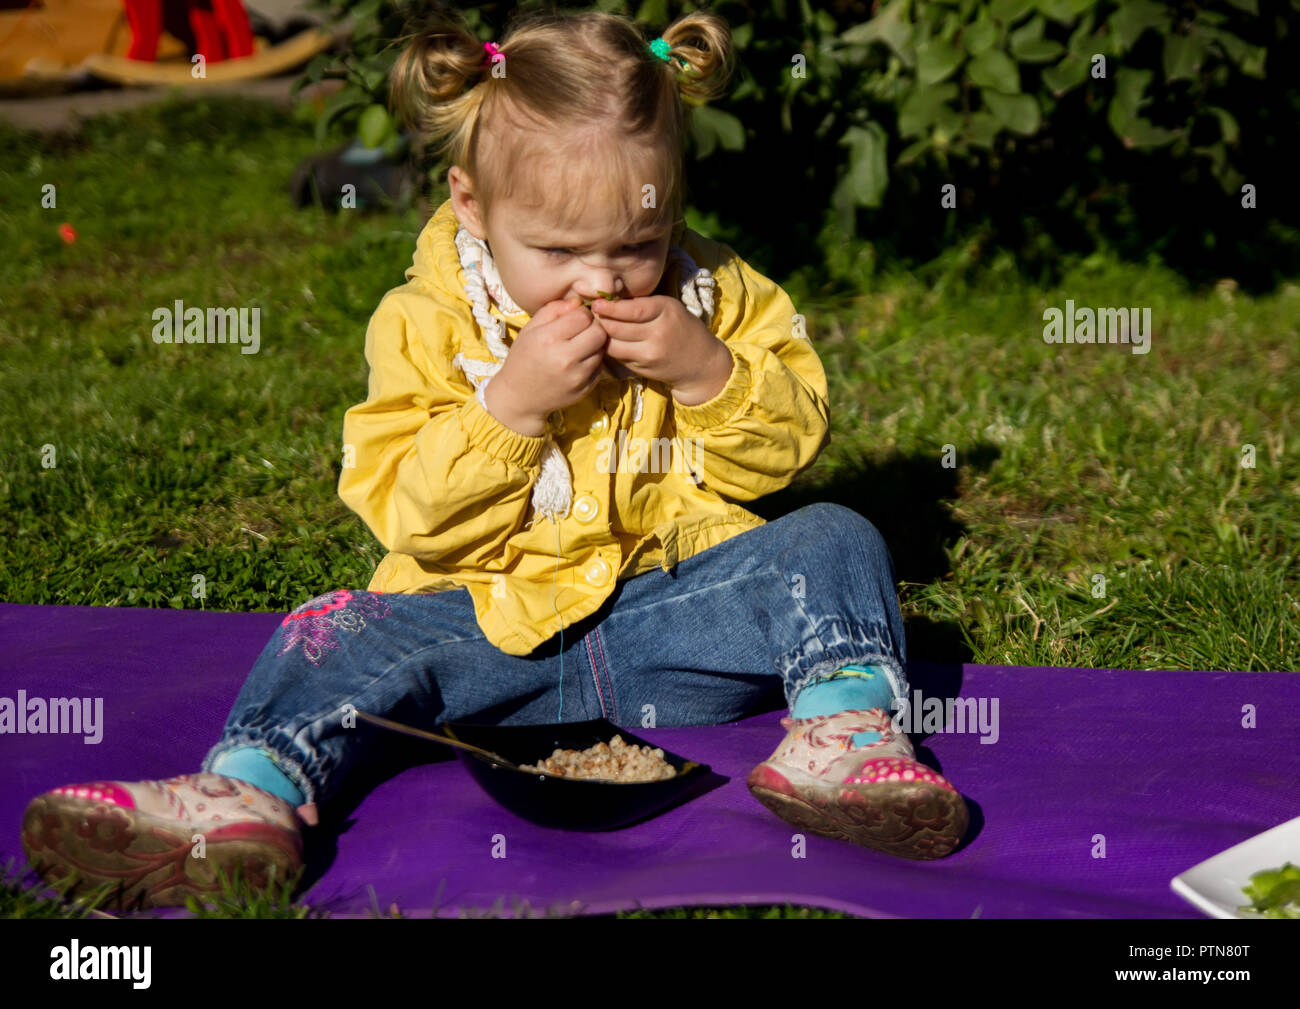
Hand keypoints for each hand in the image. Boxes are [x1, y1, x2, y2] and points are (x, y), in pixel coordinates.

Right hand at [486, 297, 607, 434]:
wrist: (519, 397)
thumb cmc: (523, 358)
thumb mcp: (531, 329)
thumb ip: (554, 310)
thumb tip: (578, 301)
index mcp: (548, 339)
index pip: (583, 316)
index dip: (581, 313)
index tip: (574, 318)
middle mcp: (564, 358)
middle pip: (599, 332)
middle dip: (593, 327)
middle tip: (582, 330)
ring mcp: (577, 376)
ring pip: (602, 349)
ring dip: (593, 344)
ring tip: (578, 346)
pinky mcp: (585, 389)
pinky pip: (600, 367)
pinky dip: (592, 361)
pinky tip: (578, 362)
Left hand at [591, 295, 732, 404]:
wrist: (700, 363)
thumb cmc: (681, 328)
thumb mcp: (668, 308)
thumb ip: (643, 304)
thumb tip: (608, 298)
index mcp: (665, 311)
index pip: (631, 310)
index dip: (610, 307)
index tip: (596, 303)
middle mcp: (658, 333)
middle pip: (617, 327)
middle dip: (601, 320)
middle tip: (591, 314)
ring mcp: (650, 354)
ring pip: (613, 344)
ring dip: (601, 335)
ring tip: (596, 327)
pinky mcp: (642, 368)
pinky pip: (617, 356)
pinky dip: (609, 348)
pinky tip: (606, 340)